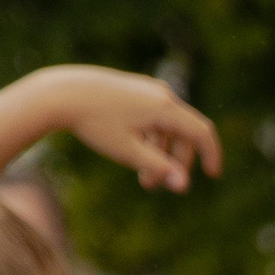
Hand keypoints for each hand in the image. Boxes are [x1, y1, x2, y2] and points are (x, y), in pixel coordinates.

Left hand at [48, 69, 222, 191]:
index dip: (212, 155)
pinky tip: (130, 150)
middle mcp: (161, 94)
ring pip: (167, 126)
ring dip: (160, 153)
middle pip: (184, 132)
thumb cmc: (94, 123)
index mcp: (165, 107)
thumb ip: (158, 168)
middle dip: (174, 162)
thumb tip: (184, 186)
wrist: (61, 93)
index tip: (213, 175)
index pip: (202, 132)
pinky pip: (154, 116)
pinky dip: (150, 138)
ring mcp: (147, 89)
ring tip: (138, 175)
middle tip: (151, 186)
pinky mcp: (134, 89)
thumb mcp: (127, 151)